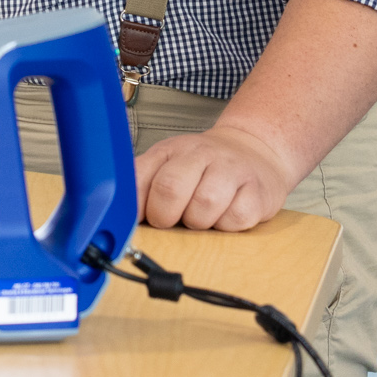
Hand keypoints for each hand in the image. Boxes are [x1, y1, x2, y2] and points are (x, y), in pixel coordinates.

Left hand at [136, 123, 299, 231]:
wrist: (255, 150)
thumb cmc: (203, 167)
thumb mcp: (167, 165)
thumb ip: (141, 185)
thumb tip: (118, 217)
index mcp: (169, 151)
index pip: (138, 178)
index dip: (134, 208)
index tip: (137, 222)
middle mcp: (200, 154)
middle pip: (170, 188)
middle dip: (164, 215)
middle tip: (171, 221)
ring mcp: (231, 170)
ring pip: (205, 204)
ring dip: (198, 222)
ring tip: (201, 217)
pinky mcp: (258, 192)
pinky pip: (236, 218)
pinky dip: (227, 227)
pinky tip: (226, 216)